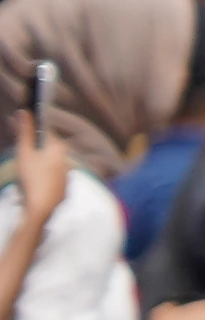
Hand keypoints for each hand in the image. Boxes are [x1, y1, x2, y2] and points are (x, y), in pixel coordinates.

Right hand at [9, 109, 58, 233]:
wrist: (40, 208)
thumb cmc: (32, 178)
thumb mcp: (24, 153)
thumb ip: (24, 132)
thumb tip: (24, 111)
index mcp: (59, 148)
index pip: (45, 134)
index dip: (31, 135)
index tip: (22, 141)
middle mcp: (67, 160)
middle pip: (47, 150)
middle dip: (34, 153)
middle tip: (22, 163)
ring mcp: (67, 175)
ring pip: (49, 165)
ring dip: (38, 167)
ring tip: (26, 177)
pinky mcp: (64, 189)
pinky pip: (51, 180)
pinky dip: (43, 181)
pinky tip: (34, 187)